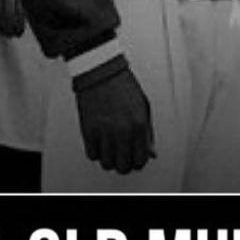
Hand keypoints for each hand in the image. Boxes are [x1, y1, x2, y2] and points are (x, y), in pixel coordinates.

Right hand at [72, 57, 155, 173]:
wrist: (101, 72)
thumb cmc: (123, 86)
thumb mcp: (144, 107)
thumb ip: (148, 133)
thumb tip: (151, 153)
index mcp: (139, 124)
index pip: (141, 159)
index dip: (138, 162)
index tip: (135, 158)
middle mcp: (123, 130)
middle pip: (123, 166)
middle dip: (124, 164)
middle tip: (123, 156)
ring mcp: (104, 132)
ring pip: (107, 164)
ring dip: (110, 159)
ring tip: (111, 149)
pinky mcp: (88, 131)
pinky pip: (92, 155)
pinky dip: (96, 152)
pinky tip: (100, 143)